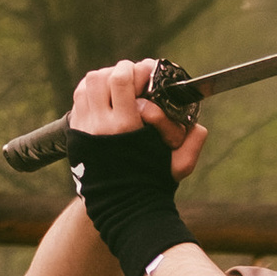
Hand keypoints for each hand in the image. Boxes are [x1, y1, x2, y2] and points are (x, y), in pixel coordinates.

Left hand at [67, 57, 208, 181]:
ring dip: (105, 78)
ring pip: (88, 84)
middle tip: (134, 76)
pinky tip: (107, 96)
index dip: (136, 69)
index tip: (148, 71)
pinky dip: (93, 91)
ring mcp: (85, 128)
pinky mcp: (76, 132)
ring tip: (120, 85)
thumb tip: (200, 126)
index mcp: (125, 128)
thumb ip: (192, 144)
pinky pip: (80, 98)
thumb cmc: (152, 184)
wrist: (121, 207)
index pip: (121, 80)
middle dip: (120, 70)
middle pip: (102, 77)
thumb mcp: (177, 166)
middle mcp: (101, 125)